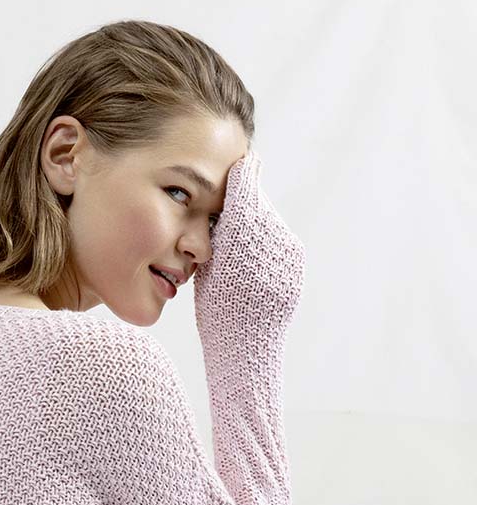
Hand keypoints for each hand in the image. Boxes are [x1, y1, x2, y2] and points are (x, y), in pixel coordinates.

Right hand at [193, 148, 305, 338]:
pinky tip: (253, 267)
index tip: (241, 159)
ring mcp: (288, 246)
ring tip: (238, 254)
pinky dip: (266, 247)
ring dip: (255, 228)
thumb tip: (228, 201)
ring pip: (269, 222)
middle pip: (257, 202)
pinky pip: (279, 243)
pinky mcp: (297, 261)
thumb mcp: (207, 263)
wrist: (247, 345)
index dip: (241, 170)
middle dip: (244, 206)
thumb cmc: (215, 308)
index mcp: (242, 226)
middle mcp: (271, 230)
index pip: (245, 181)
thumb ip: (220, 229)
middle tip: (227, 222)